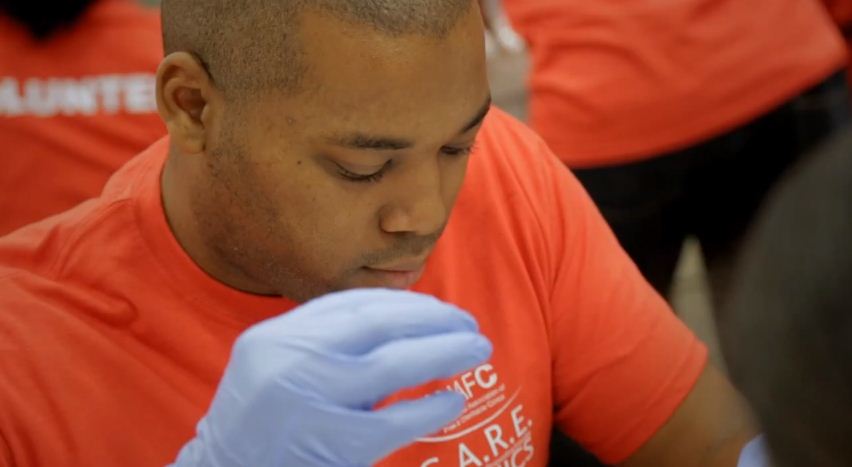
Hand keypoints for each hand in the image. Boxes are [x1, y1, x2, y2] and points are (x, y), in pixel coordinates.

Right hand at [172, 289, 492, 466]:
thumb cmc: (260, 426)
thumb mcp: (277, 367)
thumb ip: (325, 343)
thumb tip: (404, 322)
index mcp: (276, 336)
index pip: (351, 303)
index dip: (404, 302)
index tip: (438, 307)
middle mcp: (290, 360)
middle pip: (379, 324)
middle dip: (434, 319)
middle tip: (470, 324)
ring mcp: (310, 402)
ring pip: (394, 365)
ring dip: (445, 352)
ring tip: (477, 349)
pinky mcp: (332, 446)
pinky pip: (396, 422)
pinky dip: (430, 409)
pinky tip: (453, 401)